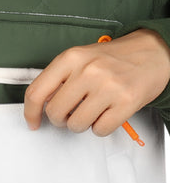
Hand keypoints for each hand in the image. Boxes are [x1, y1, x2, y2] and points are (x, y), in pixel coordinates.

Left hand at [23, 28, 169, 136]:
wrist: (152, 52)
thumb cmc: (111, 59)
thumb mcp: (79, 59)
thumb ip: (58, 79)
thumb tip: (40, 106)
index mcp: (71, 58)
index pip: (36, 92)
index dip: (30, 112)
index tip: (33, 122)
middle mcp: (88, 70)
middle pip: (55, 113)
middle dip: (61, 119)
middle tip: (71, 112)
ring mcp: (108, 86)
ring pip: (76, 125)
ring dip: (81, 124)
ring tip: (92, 110)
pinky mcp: (126, 102)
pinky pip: (100, 130)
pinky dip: (101, 127)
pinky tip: (107, 113)